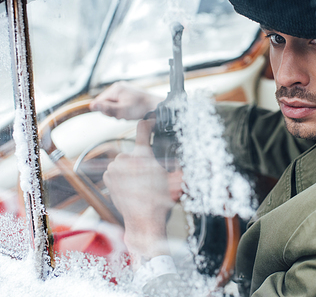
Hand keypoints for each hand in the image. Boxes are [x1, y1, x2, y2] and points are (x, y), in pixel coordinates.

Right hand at [90, 81, 163, 119]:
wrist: (156, 106)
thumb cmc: (141, 108)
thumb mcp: (122, 110)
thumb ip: (107, 108)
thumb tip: (91, 106)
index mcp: (116, 89)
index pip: (99, 101)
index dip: (105, 110)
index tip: (115, 114)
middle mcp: (119, 87)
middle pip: (106, 102)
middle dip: (113, 111)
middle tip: (123, 114)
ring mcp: (124, 89)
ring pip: (113, 103)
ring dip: (118, 111)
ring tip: (128, 112)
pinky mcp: (128, 94)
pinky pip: (119, 103)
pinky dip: (123, 109)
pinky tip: (130, 111)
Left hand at [103, 119, 182, 262]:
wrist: (144, 219)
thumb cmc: (159, 200)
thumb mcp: (173, 176)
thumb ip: (174, 161)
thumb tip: (182, 155)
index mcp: (143, 155)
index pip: (143, 128)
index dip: (149, 124)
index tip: (151, 122)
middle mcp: (126, 159)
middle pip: (134, 151)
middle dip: (141, 159)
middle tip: (149, 174)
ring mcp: (114, 168)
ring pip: (124, 161)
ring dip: (130, 167)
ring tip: (140, 183)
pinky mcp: (108, 177)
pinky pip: (115, 170)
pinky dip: (121, 175)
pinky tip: (130, 186)